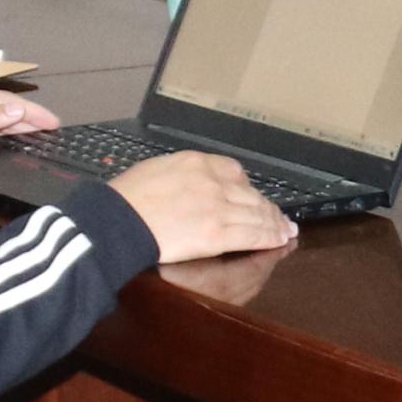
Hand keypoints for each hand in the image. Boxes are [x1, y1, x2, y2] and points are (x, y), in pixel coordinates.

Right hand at [110, 147, 299, 264]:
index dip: (247, 187)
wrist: (116, 220)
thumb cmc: (124, 198)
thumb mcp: (155, 170)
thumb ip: (179, 175)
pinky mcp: (217, 232)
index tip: (252, 196)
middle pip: (250, 194)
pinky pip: (253, 234)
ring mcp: (217, 206)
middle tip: (279, 217)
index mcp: (195, 162)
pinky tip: (280, 239)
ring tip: (285, 230)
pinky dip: (270, 237)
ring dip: (275, 223)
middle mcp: (212, 181)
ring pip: (257, 214)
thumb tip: (188, 184)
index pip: (234, 171)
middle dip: (267, 207)